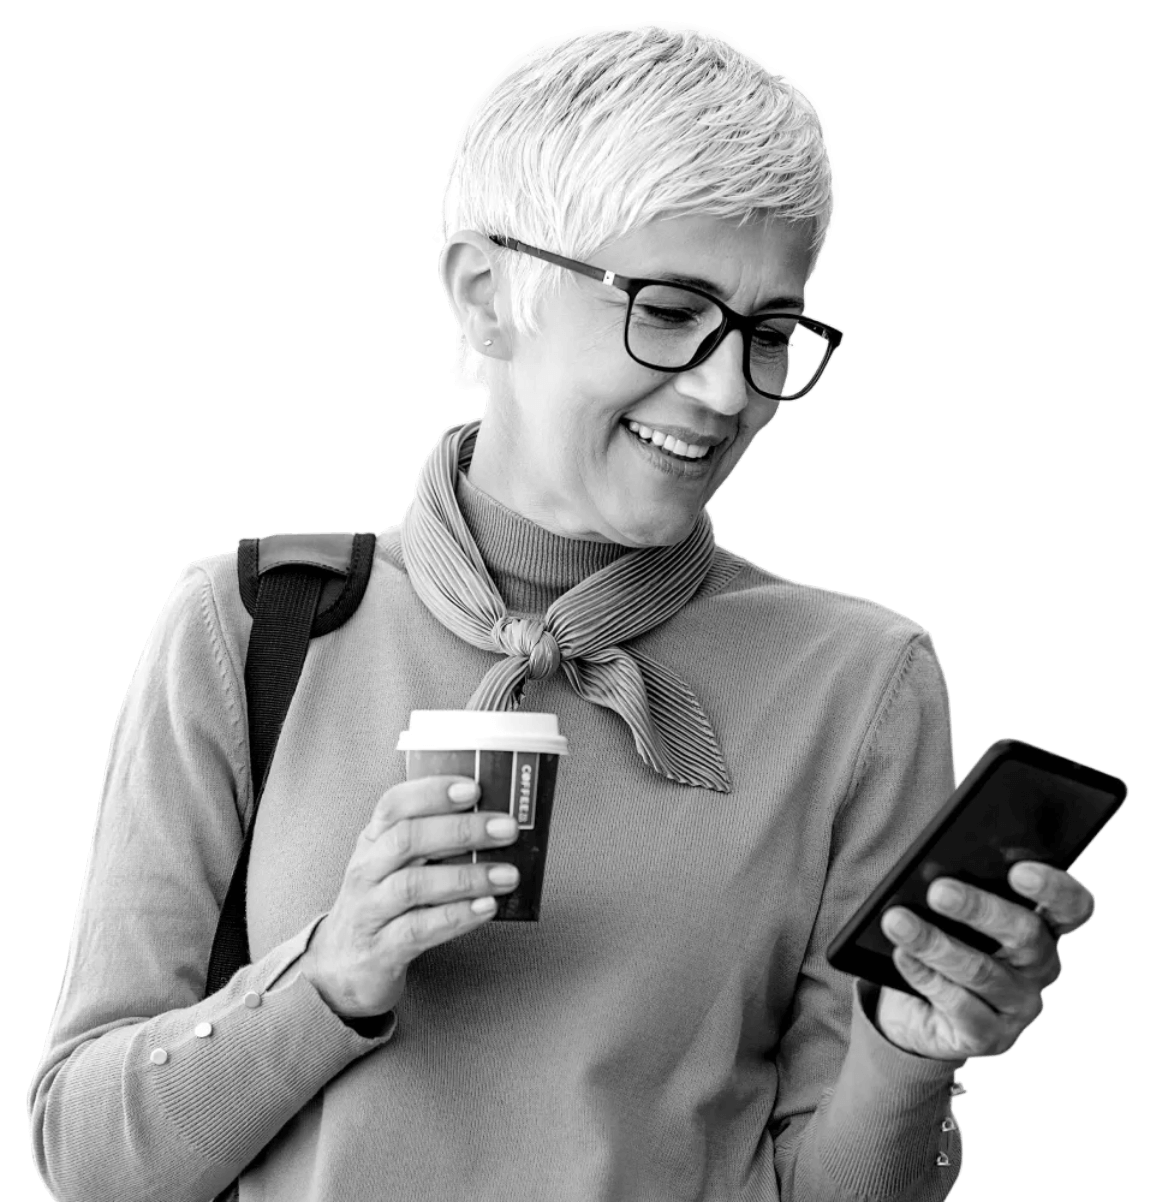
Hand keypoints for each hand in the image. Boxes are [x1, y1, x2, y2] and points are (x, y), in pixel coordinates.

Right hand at [298, 775, 520, 1019]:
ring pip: (414, 885)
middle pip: (407, 840)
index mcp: (373, 840)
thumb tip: (496, 822)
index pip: (395, 804)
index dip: (433, 793)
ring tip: (507, 875)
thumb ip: (435, 842)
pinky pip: (418, 930)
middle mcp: (367, 871)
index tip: (474, 788)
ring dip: (467, 877)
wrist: (343, 967)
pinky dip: (456, 917)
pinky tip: (487, 908)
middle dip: (461, 830)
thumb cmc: (382, 904)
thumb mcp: (397, 865)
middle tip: (506, 829)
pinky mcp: (379, 950)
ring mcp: (369, 911)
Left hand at [874, 862, 1095, 1059]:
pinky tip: (903, 956)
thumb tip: (933, 872)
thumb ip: (958, 893)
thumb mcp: (952, 915)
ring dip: (935, 943)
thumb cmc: (943, 943)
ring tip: (898, 922)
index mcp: (1044, 927)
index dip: (1054, 888)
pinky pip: (958, 1005)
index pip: (1071, 906)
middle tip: (939, 891)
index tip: (1019, 871)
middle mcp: (1041, 968)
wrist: (916, 1008)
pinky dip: (925, 976)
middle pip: (1025, 935)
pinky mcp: (990, 1037)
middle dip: (979, 909)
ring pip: (983, 971)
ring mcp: (1019, 1007)